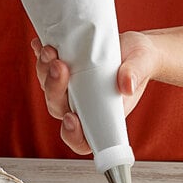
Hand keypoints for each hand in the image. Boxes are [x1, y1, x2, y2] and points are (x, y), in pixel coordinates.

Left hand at [31, 31, 158, 154]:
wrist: (133, 46)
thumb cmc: (140, 63)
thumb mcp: (142, 64)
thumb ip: (135, 74)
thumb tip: (127, 84)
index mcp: (101, 115)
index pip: (82, 139)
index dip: (72, 134)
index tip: (71, 118)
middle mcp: (81, 104)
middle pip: (58, 106)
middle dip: (54, 88)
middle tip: (59, 66)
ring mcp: (70, 87)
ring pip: (48, 86)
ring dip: (44, 70)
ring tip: (49, 50)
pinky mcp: (63, 68)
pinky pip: (46, 65)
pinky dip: (40, 55)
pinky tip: (40, 43)